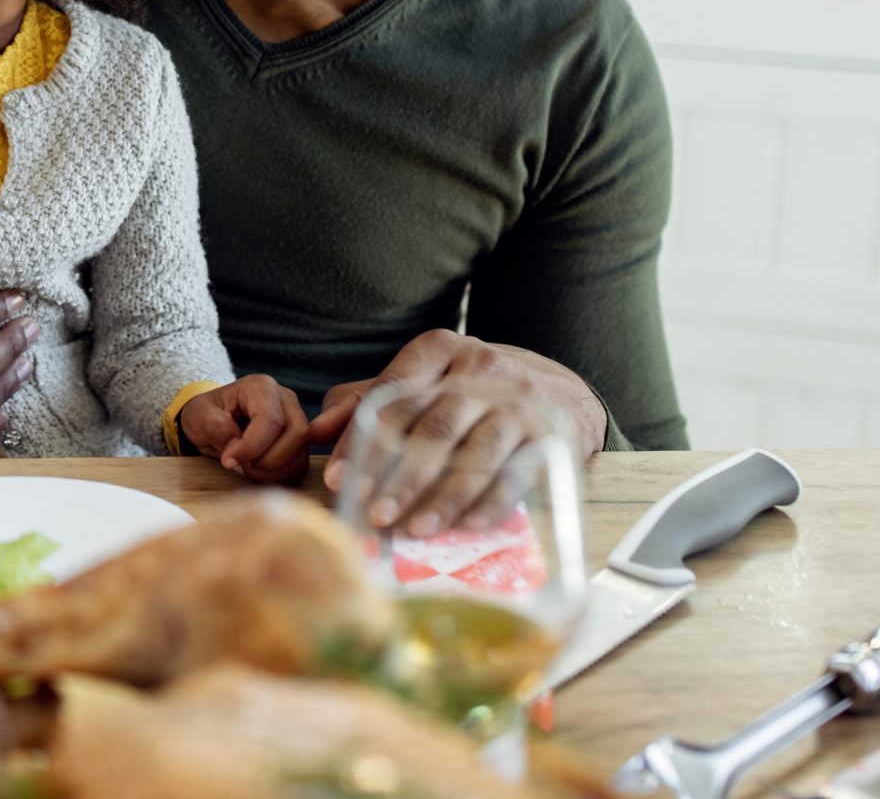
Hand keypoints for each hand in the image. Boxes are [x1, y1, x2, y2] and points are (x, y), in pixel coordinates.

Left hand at [176, 374, 309, 482]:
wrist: (212, 422)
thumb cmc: (207, 415)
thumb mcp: (198, 416)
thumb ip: (213, 426)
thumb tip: (235, 445)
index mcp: (262, 387)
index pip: (271, 420)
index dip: (251, 447)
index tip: (228, 460)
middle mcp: (286, 401)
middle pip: (297, 435)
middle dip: (267, 460)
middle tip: (240, 464)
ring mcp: (296, 421)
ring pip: (301, 454)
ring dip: (272, 472)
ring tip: (246, 469)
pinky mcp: (298, 444)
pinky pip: (300, 467)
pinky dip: (279, 477)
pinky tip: (256, 473)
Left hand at [307, 329, 608, 535]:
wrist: (562, 390)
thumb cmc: (475, 391)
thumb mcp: (426, 380)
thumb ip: (370, 401)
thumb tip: (317, 429)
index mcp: (439, 351)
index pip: (391, 397)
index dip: (360, 441)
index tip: (336, 480)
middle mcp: (480, 372)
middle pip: (433, 427)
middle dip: (401, 475)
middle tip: (376, 514)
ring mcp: (517, 404)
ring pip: (475, 454)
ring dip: (444, 497)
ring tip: (416, 529)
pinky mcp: (549, 436)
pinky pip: (516, 474)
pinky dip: (491, 503)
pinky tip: (468, 527)